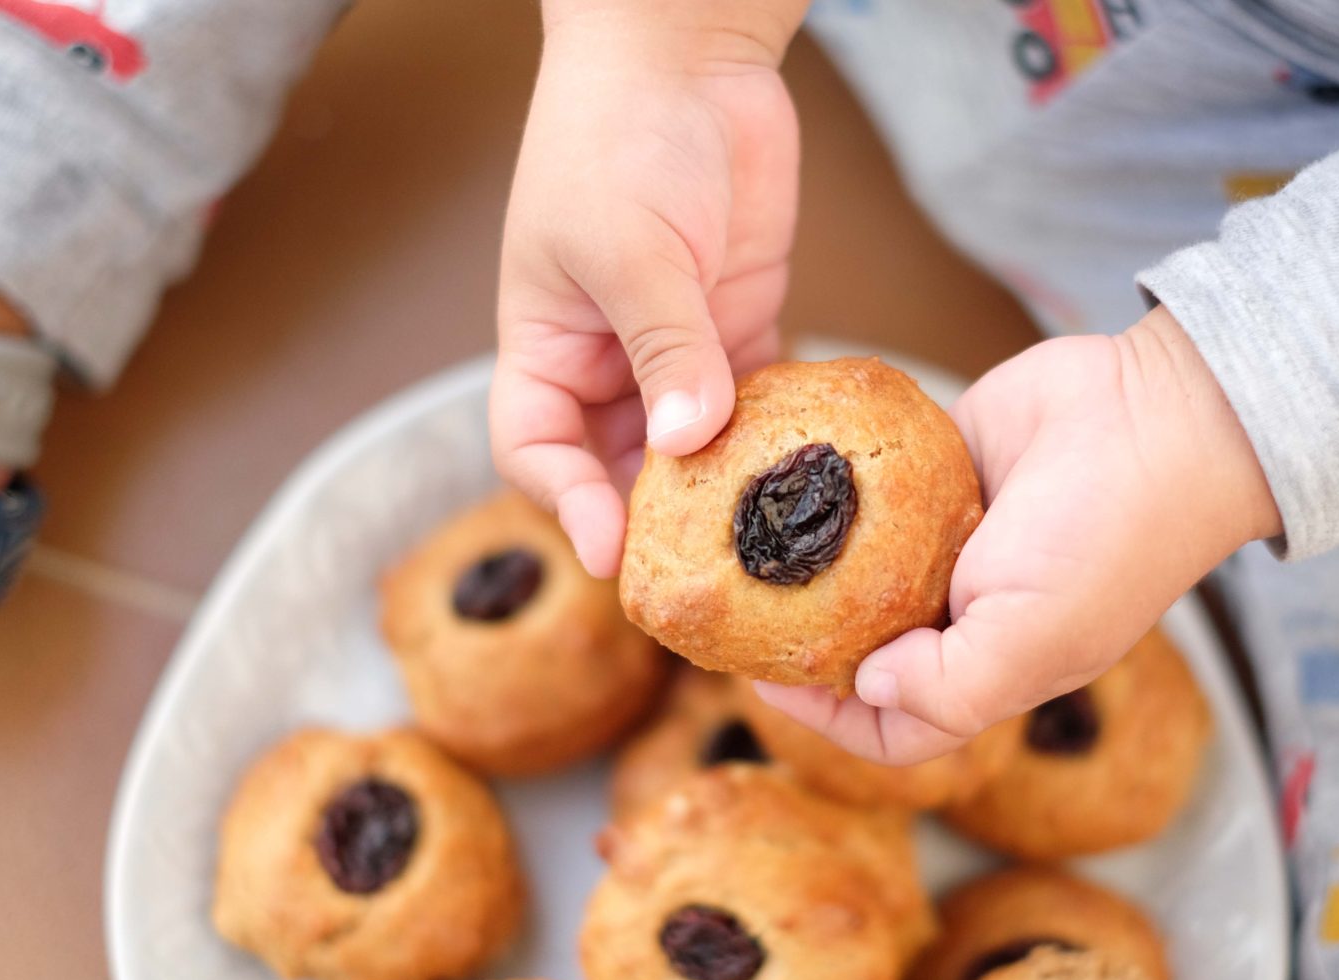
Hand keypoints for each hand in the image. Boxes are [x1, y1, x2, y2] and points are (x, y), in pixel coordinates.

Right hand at [490, 2, 806, 577]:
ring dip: (721, 487)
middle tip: (703, 563)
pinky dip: (772, 439)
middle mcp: (606, 362)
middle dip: (655, 516)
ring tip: (762, 530)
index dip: (567, 504)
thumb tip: (688, 440)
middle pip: (617, 466)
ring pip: (691, 449)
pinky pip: (754, 408)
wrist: (688, 56)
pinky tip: (803, 466)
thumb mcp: (631, 248)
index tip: (612, 550)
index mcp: (547, 345)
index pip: (535, 450)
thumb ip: (664, 347)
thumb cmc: (621, 135)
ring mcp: (676, 350)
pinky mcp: (738, 330)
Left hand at [756, 306, 1281, 763]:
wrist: (1161, 412)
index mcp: (991, 667)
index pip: (894, 726)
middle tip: (733, 608)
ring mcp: (951, 540)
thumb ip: (949, 685)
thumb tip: (864, 687)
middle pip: (864, 648)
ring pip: (860, 567)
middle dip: (801, 638)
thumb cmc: (1111, 536)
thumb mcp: (1034, 635)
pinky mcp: (940, 471)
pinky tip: (783, 473)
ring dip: (809, 560)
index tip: (766, 678)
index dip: (828, 719)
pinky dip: (833, 484)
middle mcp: (965, 612)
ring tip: (743, 540)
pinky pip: (872, 488)